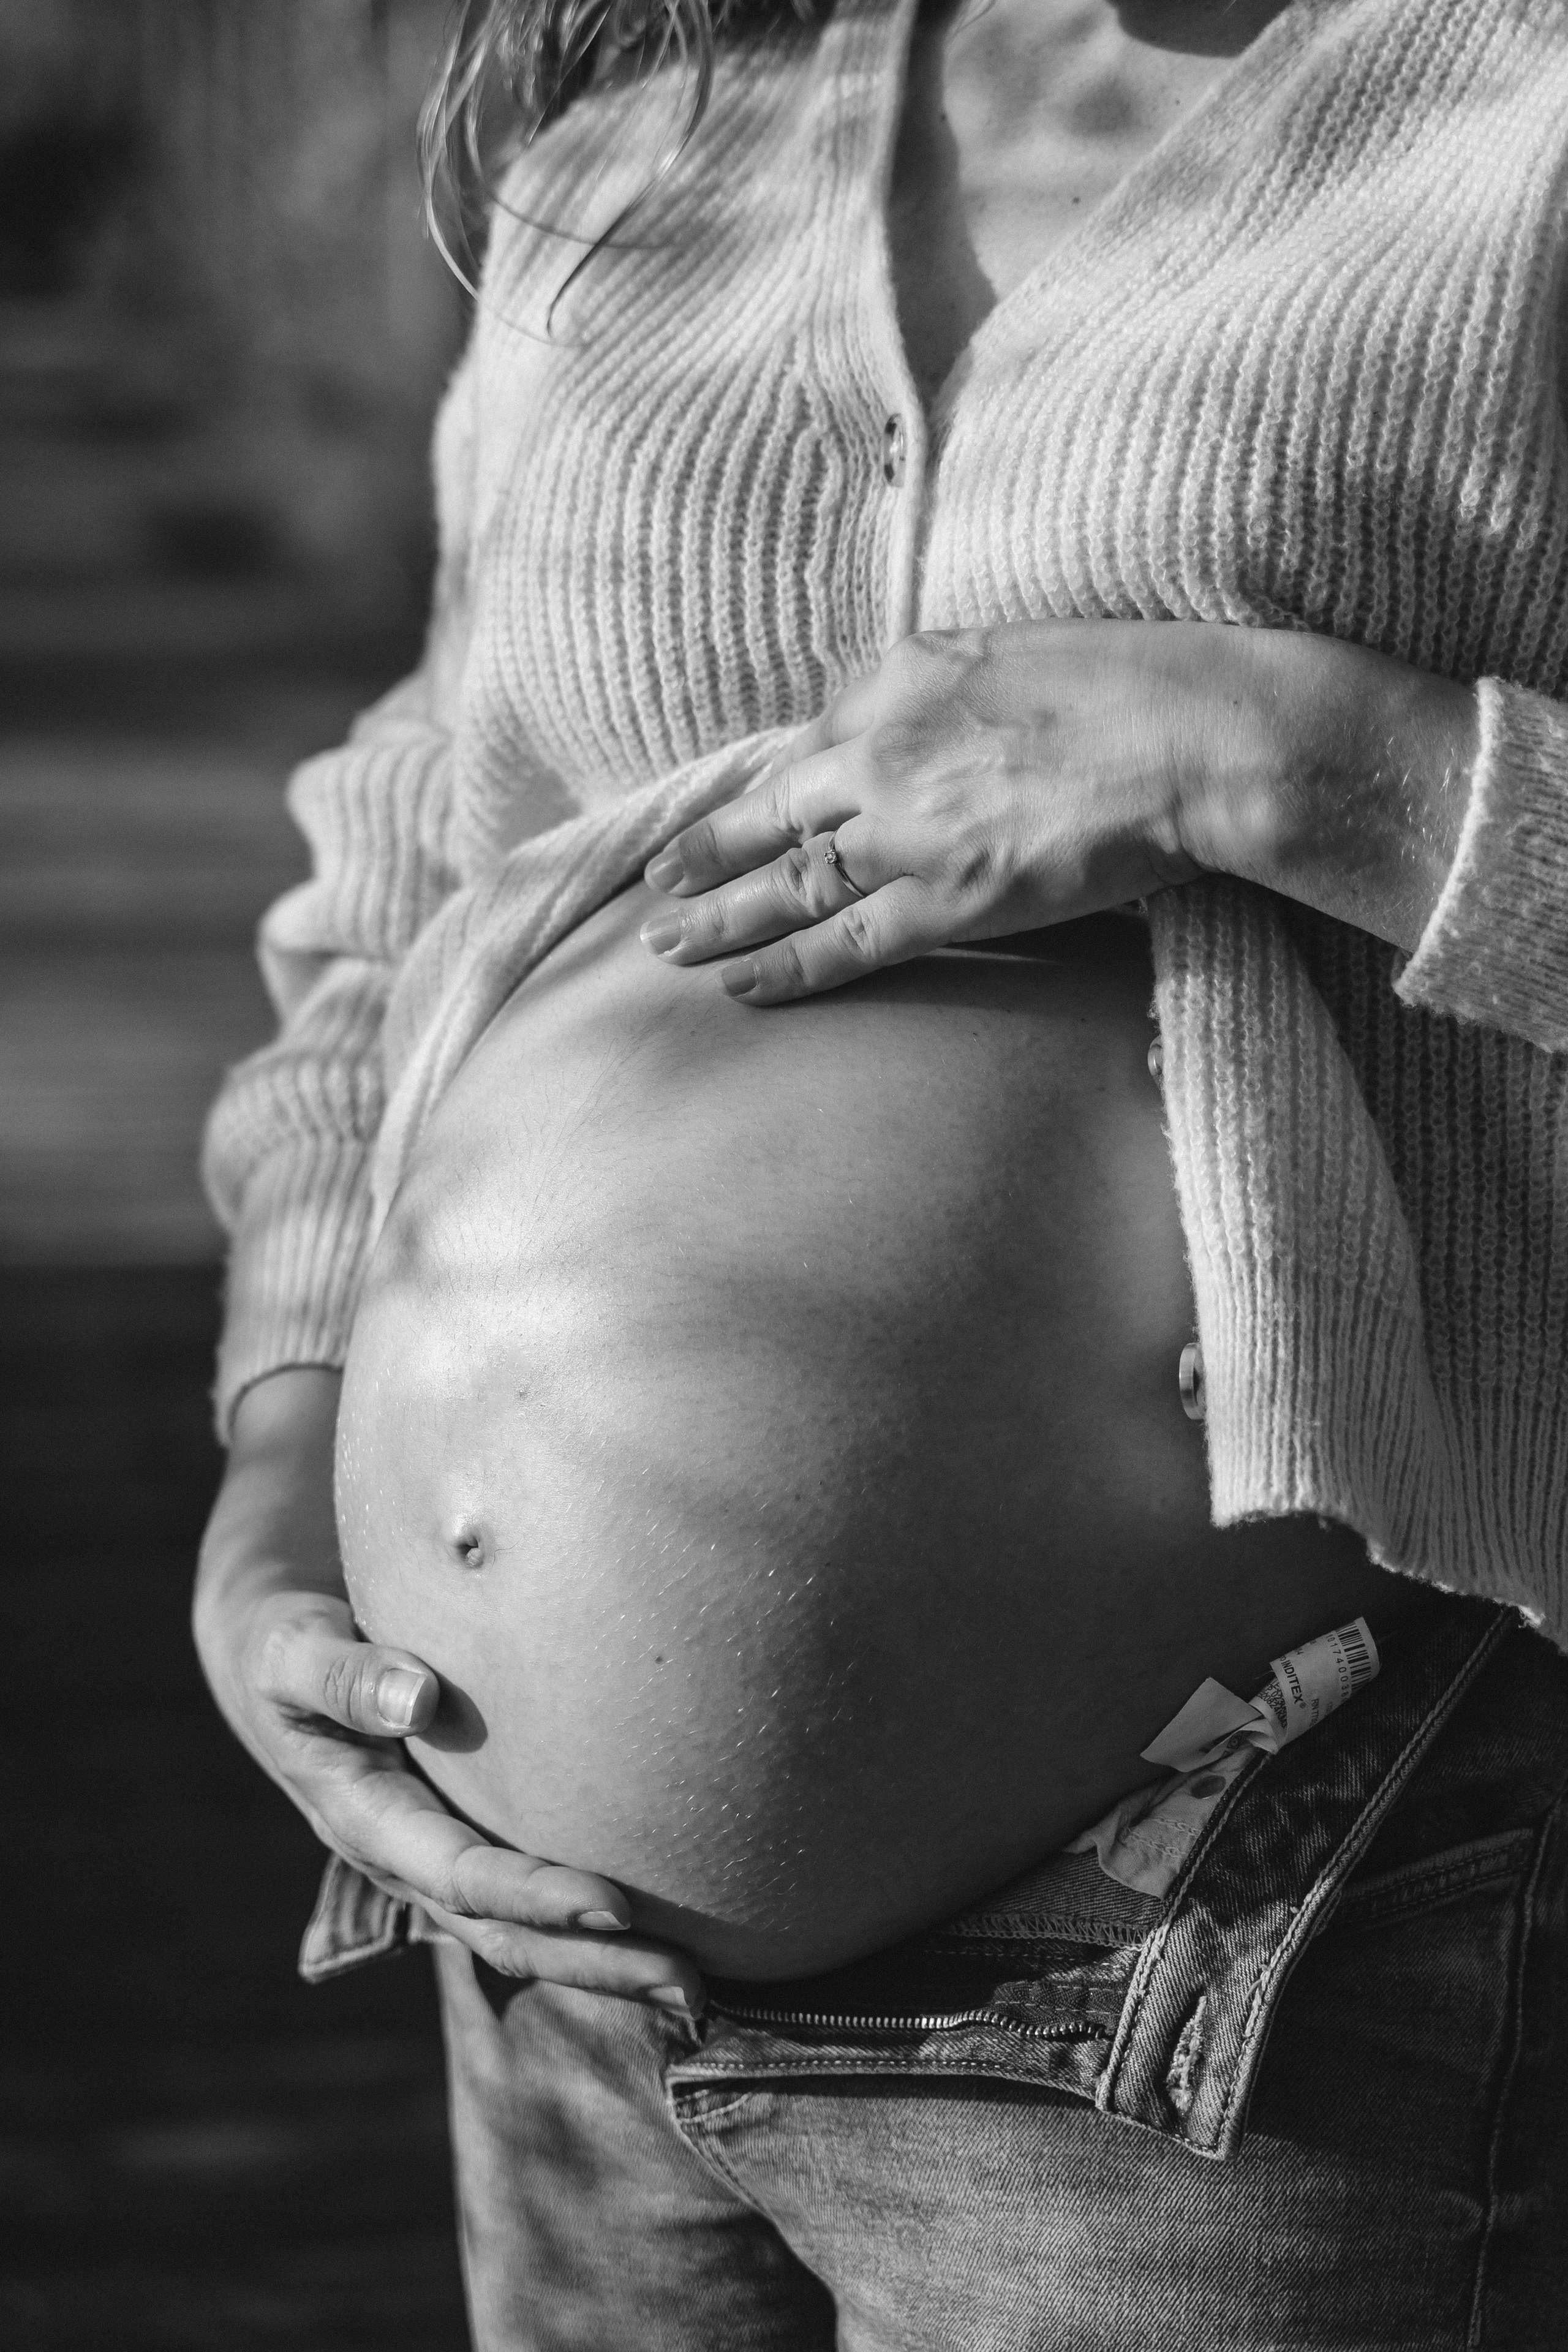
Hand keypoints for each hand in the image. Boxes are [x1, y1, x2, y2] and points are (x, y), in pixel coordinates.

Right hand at [194, 1368, 702, 2013]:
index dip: (536, 1895)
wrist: (278, 1663)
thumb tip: (418, 1696)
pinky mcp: (464, 1839)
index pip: (463, 1874)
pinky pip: (527, 1904)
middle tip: (690, 1986)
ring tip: (697, 1990)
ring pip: (522, 1934)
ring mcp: (436, 1859)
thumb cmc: (289, 1644)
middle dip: (594, 1964)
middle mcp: (405, 1858)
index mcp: (364, 1818)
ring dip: (607, 1966)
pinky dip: (591, 1931)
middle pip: (505, 1933)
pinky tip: (663, 1938)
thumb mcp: (292, 1649)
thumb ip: (343, 1674)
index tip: (615, 1905)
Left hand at [638, 620, 1477, 1000]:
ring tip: (665, 940)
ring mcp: (907, 829)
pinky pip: (842, 943)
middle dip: (704, 848)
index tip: (741, 801)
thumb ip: (946, 678)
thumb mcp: (1018, 644)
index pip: (816, 731)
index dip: (776, 775)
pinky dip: (783, 966)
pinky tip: (737, 984)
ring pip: (785, 882)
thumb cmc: (1134, 683)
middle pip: (769, 809)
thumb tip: (904, 705)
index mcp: (902, 676)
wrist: (1197, 734)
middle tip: (654, 879)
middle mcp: (882, 749)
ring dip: (717, 915)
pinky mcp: (947, 899)